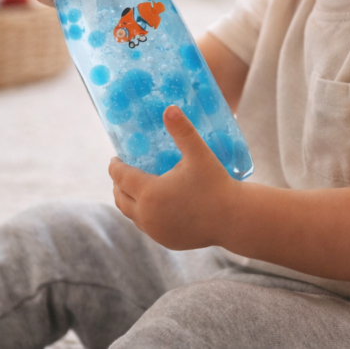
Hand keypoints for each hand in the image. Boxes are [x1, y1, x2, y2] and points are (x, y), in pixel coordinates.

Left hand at [108, 106, 240, 250]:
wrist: (234, 218)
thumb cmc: (216, 183)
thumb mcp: (199, 153)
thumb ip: (182, 131)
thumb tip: (169, 108)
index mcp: (150, 192)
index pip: (120, 177)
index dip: (115, 166)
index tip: (116, 158)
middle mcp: (147, 215)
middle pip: (119, 198)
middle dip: (118, 184)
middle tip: (124, 171)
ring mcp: (155, 231)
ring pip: (131, 214)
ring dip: (128, 200)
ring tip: (135, 187)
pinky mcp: (165, 241)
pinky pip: (146, 226)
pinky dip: (143, 214)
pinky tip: (152, 205)